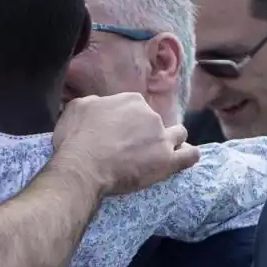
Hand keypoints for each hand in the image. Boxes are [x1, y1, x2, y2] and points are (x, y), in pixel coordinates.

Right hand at [53, 92, 199, 194]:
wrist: (83, 166)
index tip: (118, 132)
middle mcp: (151, 115)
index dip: (128, 120)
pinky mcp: (168, 161)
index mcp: (131, 100)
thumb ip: (95, 102)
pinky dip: (188, 156)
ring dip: (171, 141)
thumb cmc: (76, 137)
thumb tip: (99, 105)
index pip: (136, 107)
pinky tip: (180, 160)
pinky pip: (190, 155)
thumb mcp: (78, 107)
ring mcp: (162, 138)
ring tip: (157, 153)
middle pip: (155, 122)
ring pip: (178, 134)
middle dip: (146, 132)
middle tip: (130, 147)